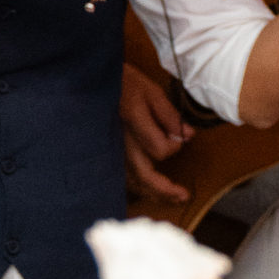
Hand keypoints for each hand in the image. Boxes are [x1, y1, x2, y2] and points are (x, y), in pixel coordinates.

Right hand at [120, 63, 191, 202]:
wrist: (91, 82)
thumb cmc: (123, 82)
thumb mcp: (151, 91)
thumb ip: (169, 115)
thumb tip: (188, 135)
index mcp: (133, 121)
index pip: (160, 150)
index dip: (175, 147)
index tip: (182, 137)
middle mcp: (120, 141)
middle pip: (144, 176)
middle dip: (165, 190)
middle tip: (183, 195)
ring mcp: (111, 150)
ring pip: (131, 182)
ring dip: (152, 194)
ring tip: (170, 197)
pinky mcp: (106, 154)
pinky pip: (121, 178)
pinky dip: (136, 188)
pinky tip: (148, 190)